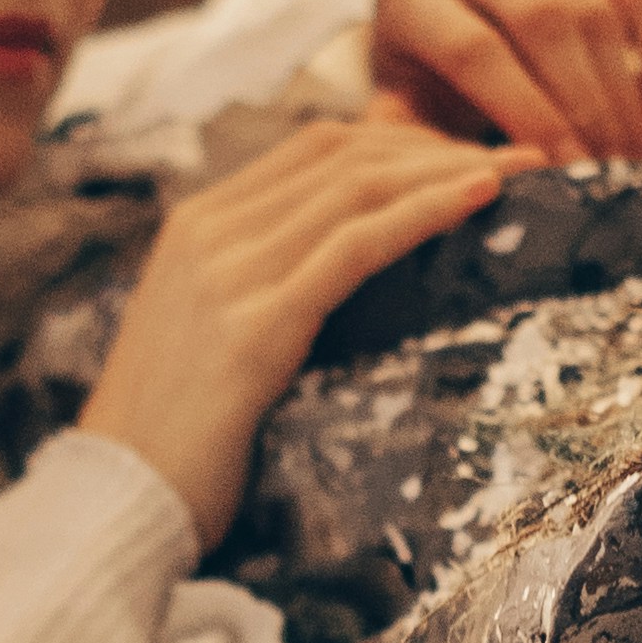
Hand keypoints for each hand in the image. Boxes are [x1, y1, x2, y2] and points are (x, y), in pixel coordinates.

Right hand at [81, 111, 511, 550]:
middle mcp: (207, 234)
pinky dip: (425, 212)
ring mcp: (226, 276)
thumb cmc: (176, 440)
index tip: (466, 156)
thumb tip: (354, 270)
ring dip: (448, 169)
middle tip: (520, 156)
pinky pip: (355, 247)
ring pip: (356, 188)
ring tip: (526, 170)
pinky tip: (479, 199)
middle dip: (438, 145)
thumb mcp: (213, 338)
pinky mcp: (253, 328)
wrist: (115, 502)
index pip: (314, 148)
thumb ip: (267, 286)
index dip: (400, 140)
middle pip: (343, 154)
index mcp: (195, 225)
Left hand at [373, 0, 641, 160]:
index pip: (475, 51)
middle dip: (585, 107)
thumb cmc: (429, 87)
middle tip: (611, 170)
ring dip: (626, 94)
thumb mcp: (406, 119)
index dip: (526, 114)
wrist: (452, 16)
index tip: (564, 170)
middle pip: (543, 23)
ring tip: (639, 156)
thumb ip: (427, 151)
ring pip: (594, 11)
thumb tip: (482, 186)